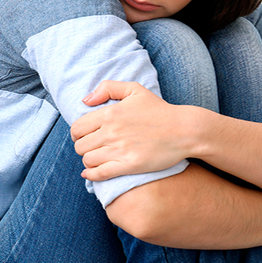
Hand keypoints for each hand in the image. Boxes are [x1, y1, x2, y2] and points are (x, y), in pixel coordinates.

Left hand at [70, 81, 191, 180]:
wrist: (184, 131)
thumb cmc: (160, 111)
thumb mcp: (135, 90)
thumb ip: (108, 88)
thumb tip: (86, 100)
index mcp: (110, 113)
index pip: (77, 128)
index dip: (78, 133)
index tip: (85, 136)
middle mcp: (111, 132)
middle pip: (80, 146)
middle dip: (83, 147)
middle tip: (94, 147)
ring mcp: (119, 150)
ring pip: (88, 160)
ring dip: (90, 160)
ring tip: (98, 158)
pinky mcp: (128, 165)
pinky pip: (99, 174)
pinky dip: (91, 175)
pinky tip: (91, 172)